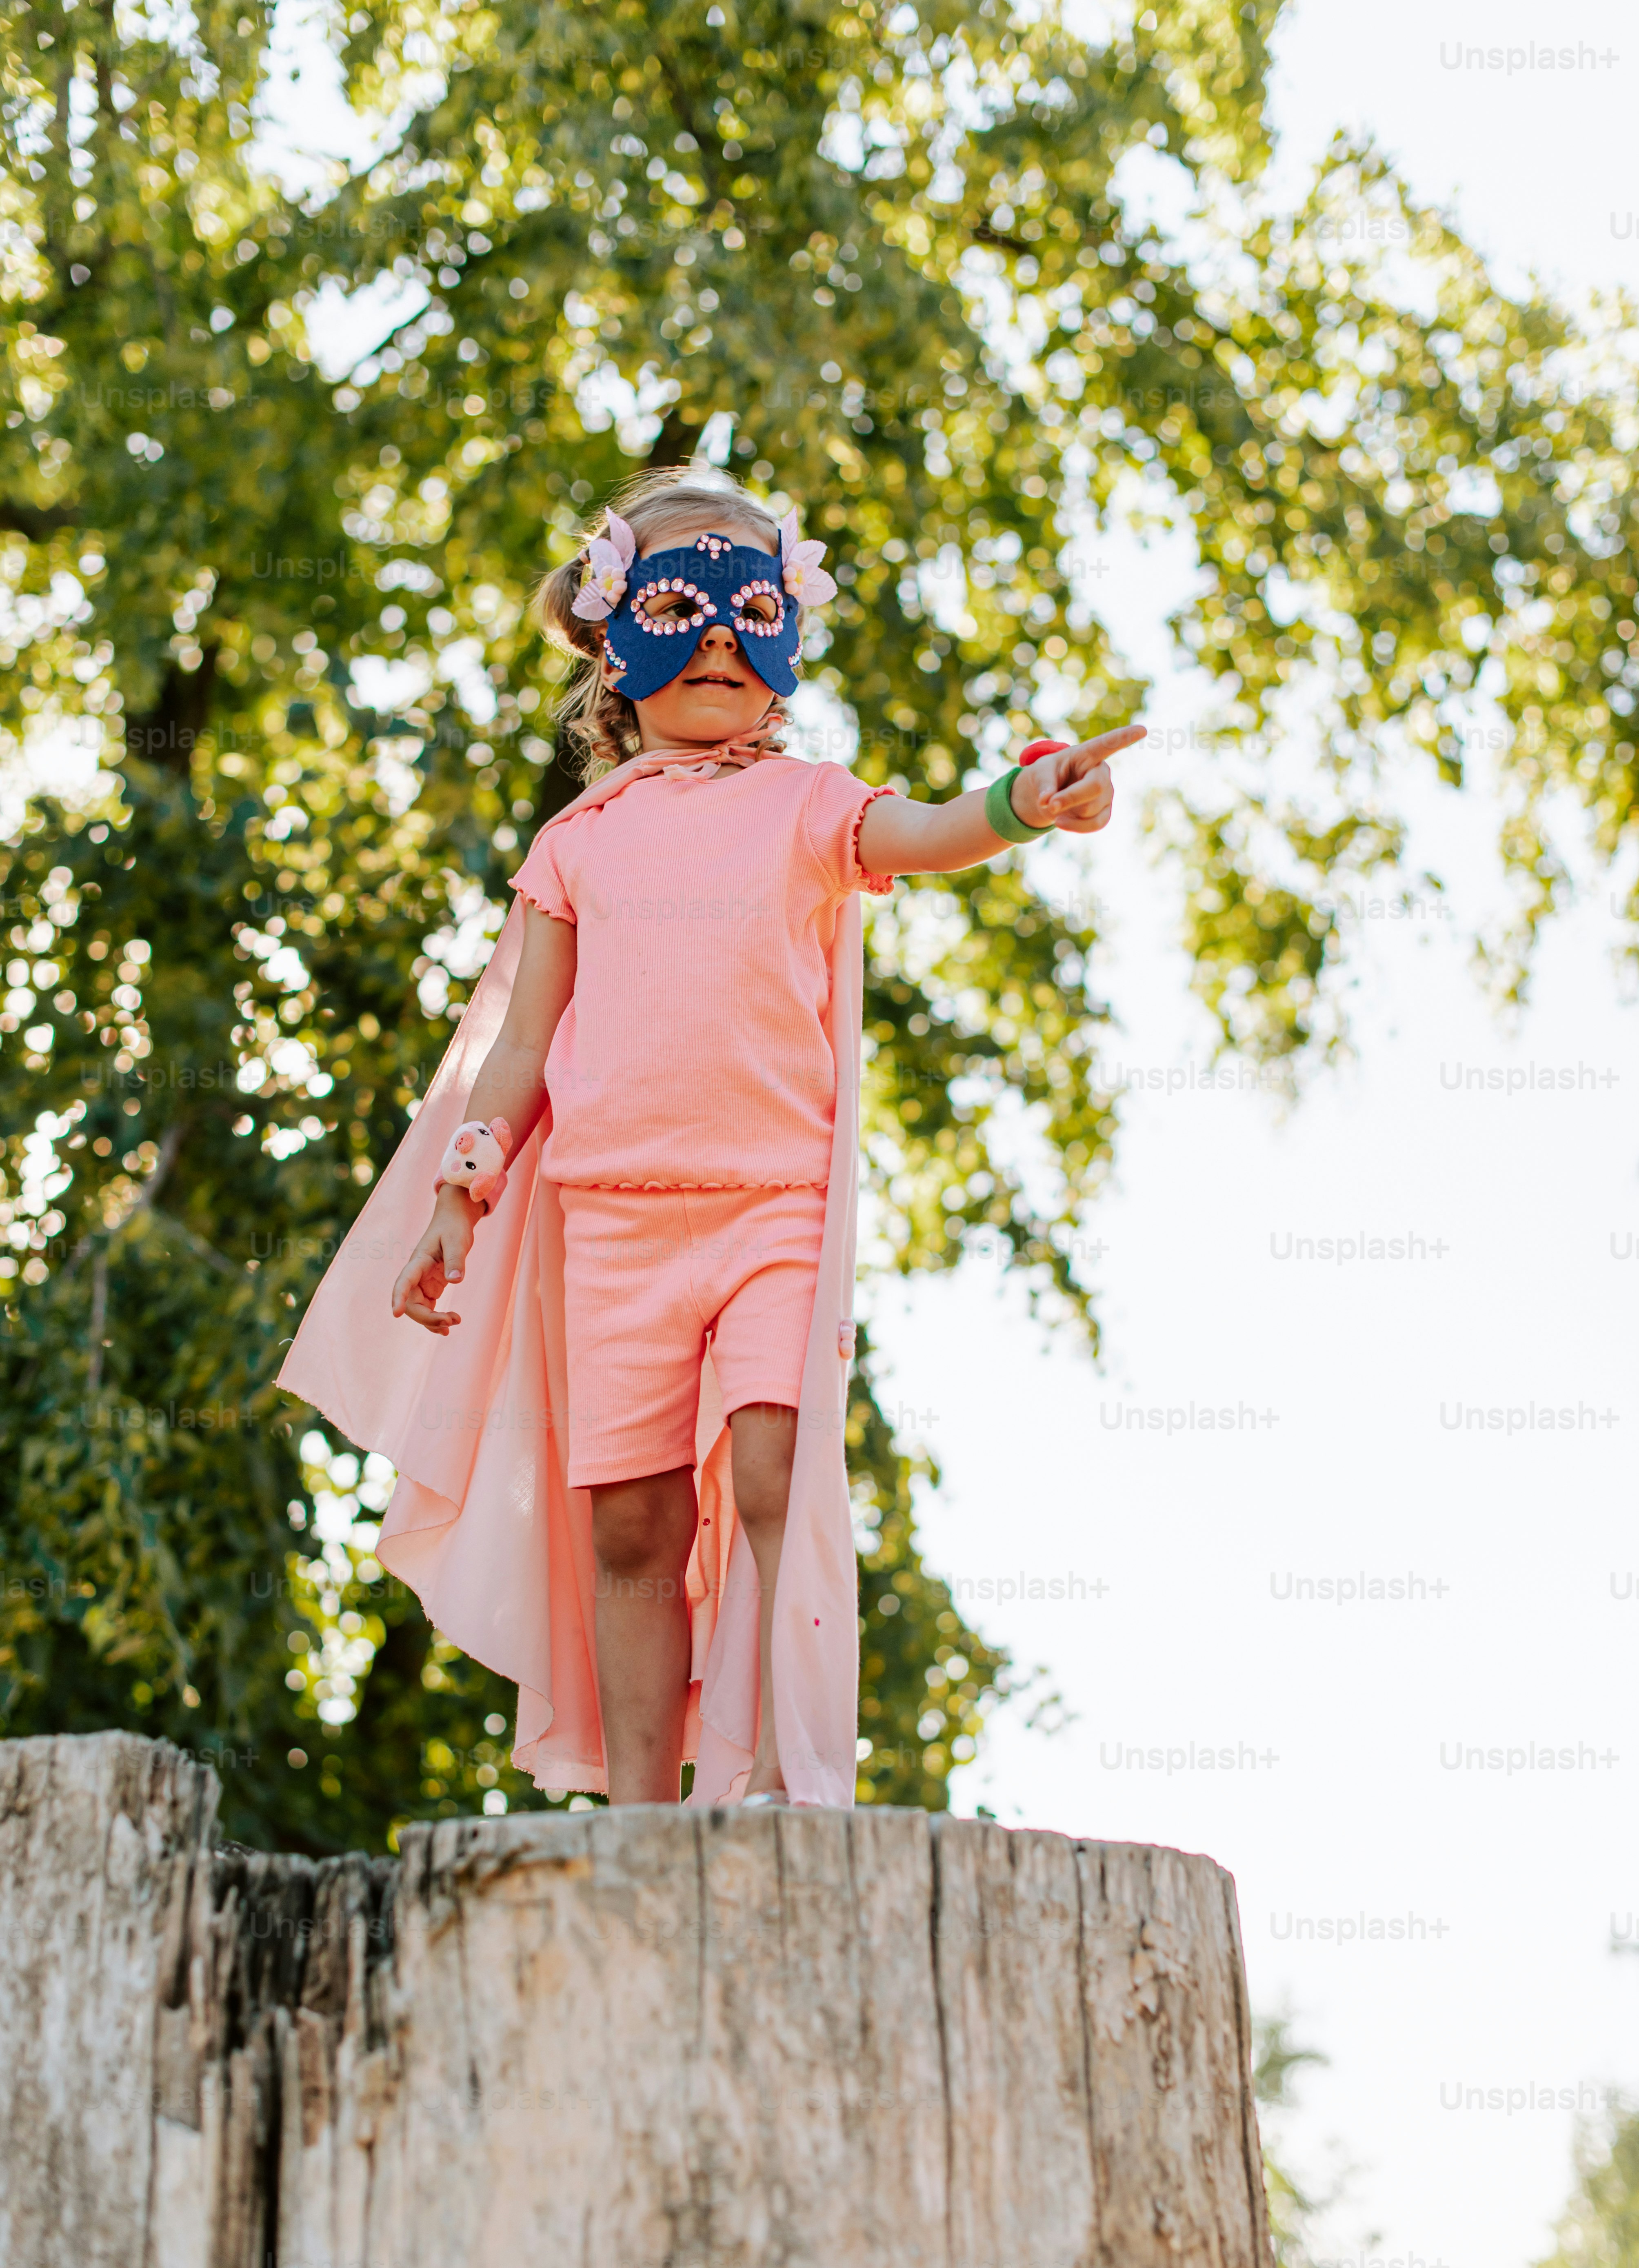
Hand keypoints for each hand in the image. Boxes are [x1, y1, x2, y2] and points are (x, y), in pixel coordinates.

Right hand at [391, 1189, 477, 1333]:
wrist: (453, 1221)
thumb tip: (455, 1281)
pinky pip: (428, 1308)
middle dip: (427, 1317)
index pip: (404, 1281)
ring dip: (432, 1321)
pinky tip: (448, 1326)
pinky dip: (436, 1320)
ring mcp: (422, 1283)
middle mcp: (416, 1274)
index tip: (396, 1313)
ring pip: (418, 1310)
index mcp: (418, 1261)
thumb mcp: (457, 1240)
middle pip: (411, 1303)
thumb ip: (456, 1259)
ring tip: (455, 1322)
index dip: (398, 1297)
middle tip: (451, 1322)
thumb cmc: (453, 1227)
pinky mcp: (431, 1287)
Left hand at [1011, 723, 1145, 833]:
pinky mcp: (1105, 812)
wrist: (1050, 796)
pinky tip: (1062, 822)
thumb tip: (1047, 802)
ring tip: (1056, 806)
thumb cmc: (1047, 776)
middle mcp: (1102, 772)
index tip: (1142, 730)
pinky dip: (1075, 826)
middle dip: (1071, 798)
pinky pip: (1096, 824)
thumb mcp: (1039, 773)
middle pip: (1095, 787)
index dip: (1125, 738)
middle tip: (1050, 805)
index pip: (1108, 744)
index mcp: (1087, 754)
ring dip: (1068, 812)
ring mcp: (1107, 793)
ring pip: (1091, 809)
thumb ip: (1043, 784)